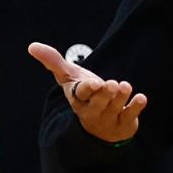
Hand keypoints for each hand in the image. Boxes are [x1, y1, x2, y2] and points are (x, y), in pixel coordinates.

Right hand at [27, 42, 145, 142]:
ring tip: (125, 86)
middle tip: (112, 84)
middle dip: (105, 94)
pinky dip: (136, 107)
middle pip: (98, 103)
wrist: (99, 127)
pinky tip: (141, 98)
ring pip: (115, 108)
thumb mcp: (69, 78)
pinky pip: (130, 115)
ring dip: (121, 97)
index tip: (94, 83)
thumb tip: (31, 46)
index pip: (81, 94)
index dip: (87, 89)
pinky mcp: (124, 123)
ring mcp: (108, 118)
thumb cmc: (83, 95)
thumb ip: (53, 61)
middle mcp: (92, 110)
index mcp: (78, 99)